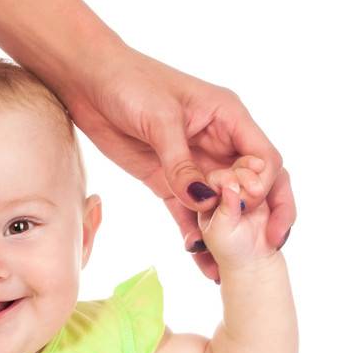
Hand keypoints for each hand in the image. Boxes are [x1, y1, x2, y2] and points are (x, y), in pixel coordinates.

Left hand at [66, 42, 295, 281]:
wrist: (87, 82)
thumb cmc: (129, 81)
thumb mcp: (159, 119)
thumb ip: (181, 162)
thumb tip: (205, 202)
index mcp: (229, 118)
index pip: (264, 159)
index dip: (263, 187)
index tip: (246, 208)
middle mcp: (219, 144)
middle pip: (254, 187)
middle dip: (261, 219)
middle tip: (263, 251)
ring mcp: (195, 166)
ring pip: (223, 207)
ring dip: (228, 237)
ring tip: (230, 271)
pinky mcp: (169, 182)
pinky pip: (190, 214)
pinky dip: (197, 237)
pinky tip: (201, 262)